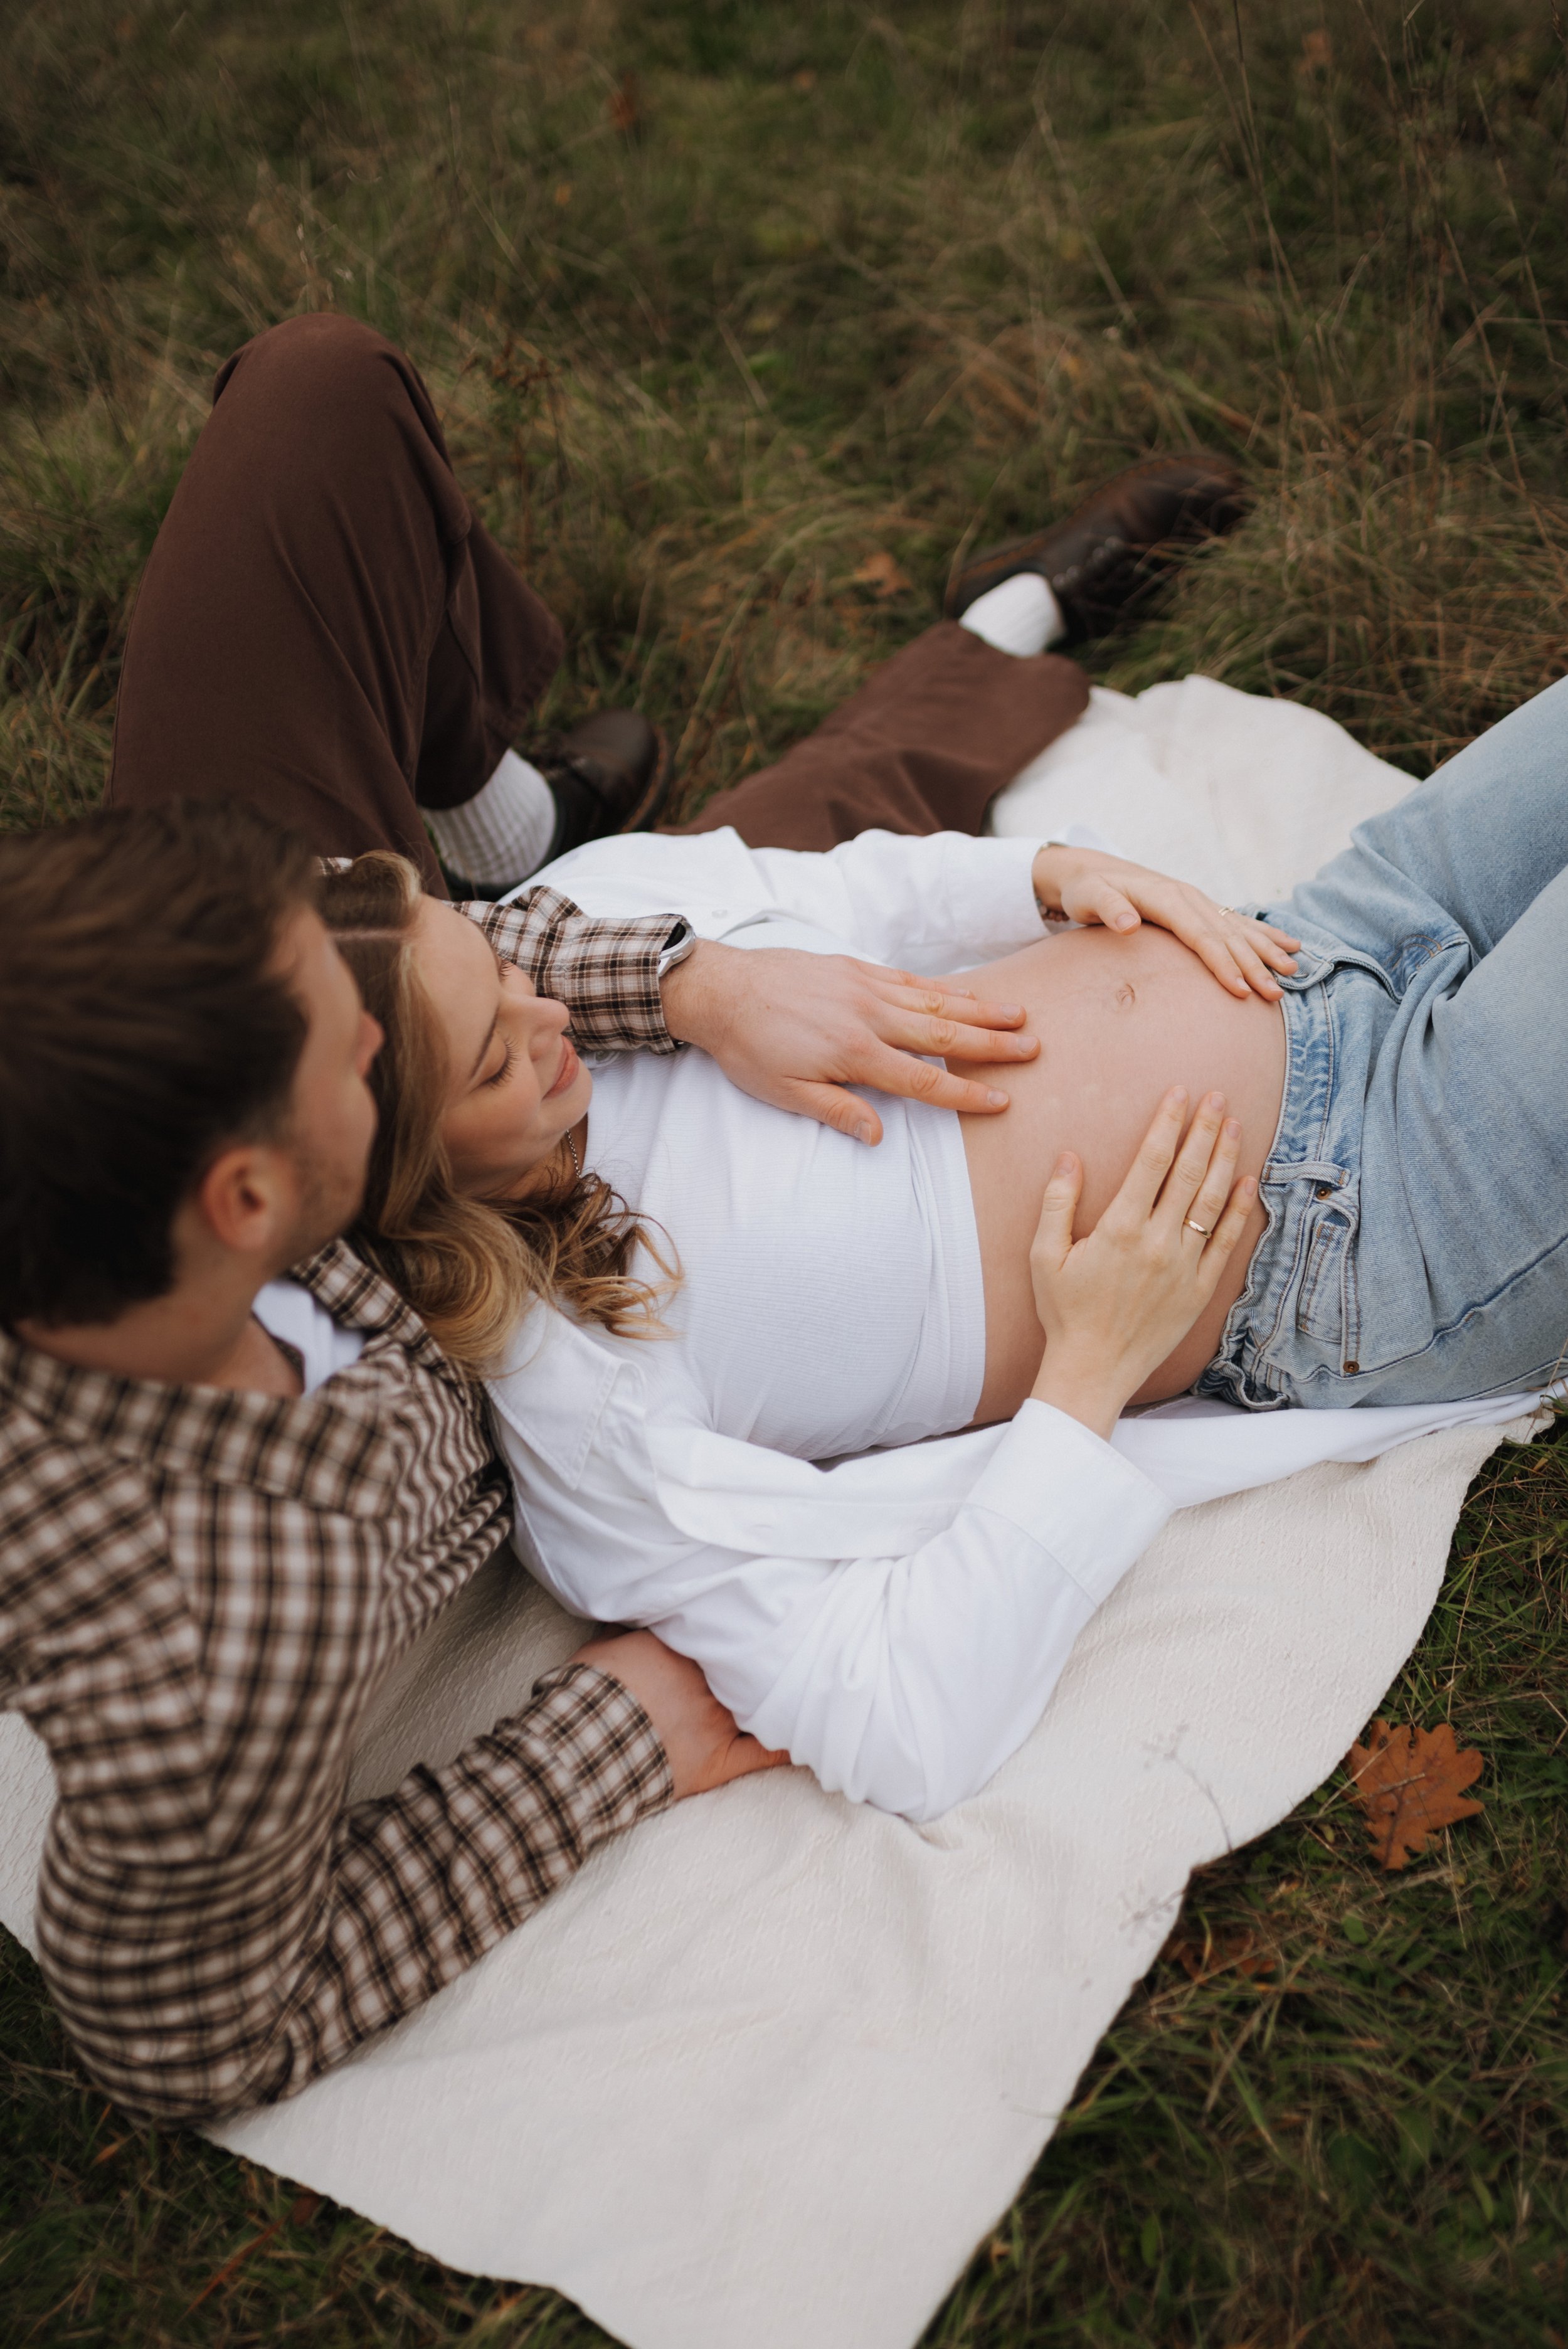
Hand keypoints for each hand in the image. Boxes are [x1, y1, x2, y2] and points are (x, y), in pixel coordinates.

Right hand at [569, 1627, 790, 1798]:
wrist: (583, 1746)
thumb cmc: (588, 1694)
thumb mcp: (605, 1646)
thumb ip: (631, 1628)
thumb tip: (636, 1611)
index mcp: (681, 1649)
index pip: (722, 1631)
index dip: (735, 1628)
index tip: (747, 1621)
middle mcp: (708, 1681)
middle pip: (748, 1664)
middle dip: (762, 1656)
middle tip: (786, 1644)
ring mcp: (718, 1720)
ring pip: (762, 1701)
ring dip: (779, 1691)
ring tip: (808, 1679)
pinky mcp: (720, 1759)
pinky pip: (765, 1753)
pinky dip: (787, 1745)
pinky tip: (810, 1737)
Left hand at [660, 939, 1040, 1144]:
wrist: (721, 989)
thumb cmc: (749, 1047)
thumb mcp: (785, 1093)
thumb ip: (837, 1111)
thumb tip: (879, 1136)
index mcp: (855, 1053)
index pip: (923, 1080)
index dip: (964, 1095)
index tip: (1000, 1102)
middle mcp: (869, 1016)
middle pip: (944, 1035)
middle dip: (992, 1044)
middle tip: (1033, 1049)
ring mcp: (865, 987)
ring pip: (934, 1001)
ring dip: (979, 1009)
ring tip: (1018, 1015)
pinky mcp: (854, 968)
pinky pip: (908, 978)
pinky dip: (941, 987)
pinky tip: (964, 992)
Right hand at [1028, 1088, 1255, 1439]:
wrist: (1093, 1369)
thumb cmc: (1064, 1312)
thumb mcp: (1044, 1255)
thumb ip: (1057, 1202)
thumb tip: (1069, 1156)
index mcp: (1120, 1228)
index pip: (1151, 1161)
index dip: (1168, 1123)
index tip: (1180, 1094)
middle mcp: (1158, 1241)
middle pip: (1189, 1173)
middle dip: (1205, 1130)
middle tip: (1219, 1096)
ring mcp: (1184, 1265)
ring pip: (1213, 1201)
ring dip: (1226, 1159)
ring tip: (1236, 1126)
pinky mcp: (1200, 1289)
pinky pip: (1226, 1242)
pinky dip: (1241, 1210)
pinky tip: (1249, 1182)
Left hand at [1032, 844, 1300, 999]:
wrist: (1090, 870)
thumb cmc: (1087, 890)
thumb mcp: (1089, 897)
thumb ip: (1109, 909)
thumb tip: (1127, 924)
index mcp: (1167, 898)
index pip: (1201, 936)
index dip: (1222, 963)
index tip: (1241, 990)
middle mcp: (1189, 897)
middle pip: (1227, 936)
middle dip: (1254, 965)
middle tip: (1275, 995)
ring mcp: (1198, 901)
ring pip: (1239, 928)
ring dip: (1267, 951)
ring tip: (1293, 972)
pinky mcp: (1200, 907)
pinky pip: (1238, 922)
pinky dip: (1264, 934)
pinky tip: (1290, 945)